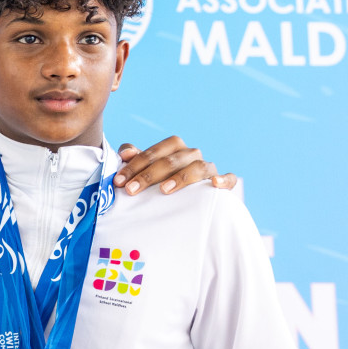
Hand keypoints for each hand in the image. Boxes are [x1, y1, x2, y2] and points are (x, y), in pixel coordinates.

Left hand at [113, 136, 235, 195]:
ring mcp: (208, 168)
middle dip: (149, 174)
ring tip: (164, 190)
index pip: (155, 151)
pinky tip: (215, 185)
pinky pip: (229, 179)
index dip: (135, 164)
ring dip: (181, 178)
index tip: (118, 181)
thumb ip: (135, 160)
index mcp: (174, 148)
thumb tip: (125, 152)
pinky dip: (224, 180)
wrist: (188, 200)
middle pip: (172, 160)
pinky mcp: (222, 184)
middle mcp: (191, 155)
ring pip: (198, 167)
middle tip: (130, 190)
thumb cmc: (162, 182)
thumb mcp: (146, 170)